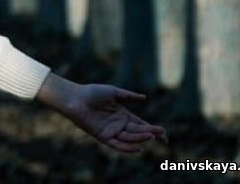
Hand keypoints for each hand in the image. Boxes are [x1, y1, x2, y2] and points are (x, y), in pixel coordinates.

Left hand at [37, 72, 167, 152]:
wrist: (75, 97)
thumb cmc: (92, 92)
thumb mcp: (113, 92)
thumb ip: (128, 96)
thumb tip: (144, 98)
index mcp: (122, 114)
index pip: (141, 124)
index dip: (152, 129)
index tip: (164, 133)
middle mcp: (118, 124)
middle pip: (137, 131)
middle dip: (150, 133)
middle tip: (161, 134)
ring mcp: (111, 131)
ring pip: (129, 137)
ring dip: (140, 138)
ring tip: (151, 136)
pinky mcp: (102, 136)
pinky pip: (117, 144)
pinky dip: (127, 147)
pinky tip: (139, 148)